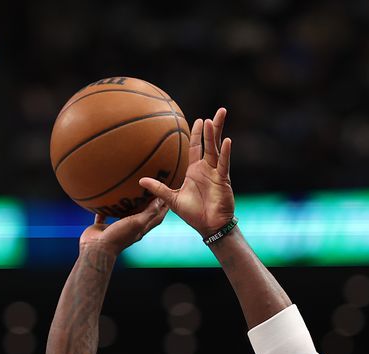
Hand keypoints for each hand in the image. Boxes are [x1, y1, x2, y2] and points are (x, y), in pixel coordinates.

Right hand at [79, 198, 168, 254]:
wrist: (96, 249)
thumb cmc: (118, 237)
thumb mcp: (137, 223)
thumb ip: (149, 212)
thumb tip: (160, 199)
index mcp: (141, 229)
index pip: (157, 217)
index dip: (164, 206)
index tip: (168, 194)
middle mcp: (130, 229)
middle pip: (142, 215)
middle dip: (148, 203)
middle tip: (150, 190)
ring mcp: (116, 228)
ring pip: (123, 215)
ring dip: (127, 205)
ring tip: (129, 192)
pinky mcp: (103, 227)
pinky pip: (104, 216)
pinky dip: (105, 209)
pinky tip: (104, 200)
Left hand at [140, 107, 233, 235]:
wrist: (208, 226)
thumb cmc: (193, 213)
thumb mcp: (172, 199)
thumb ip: (158, 189)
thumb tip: (141, 181)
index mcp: (195, 170)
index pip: (196, 147)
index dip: (197, 134)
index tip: (199, 120)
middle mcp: (207, 168)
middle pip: (210, 143)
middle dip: (213, 127)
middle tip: (219, 111)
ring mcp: (216, 173)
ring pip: (217, 149)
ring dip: (216, 134)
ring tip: (215, 119)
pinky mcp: (223, 180)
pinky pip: (224, 164)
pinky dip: (225, 153)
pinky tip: (227, 141)